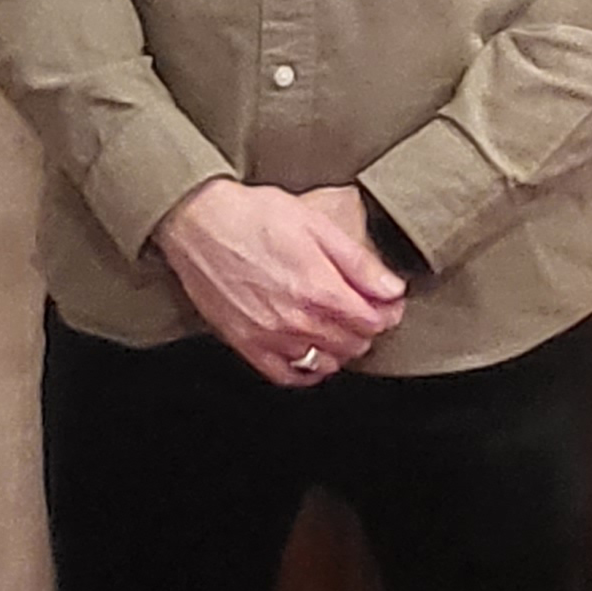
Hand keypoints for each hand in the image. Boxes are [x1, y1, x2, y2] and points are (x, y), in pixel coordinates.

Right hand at [154, 178, 408, 384]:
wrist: (199, 222)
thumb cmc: (254, 215)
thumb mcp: (316, 225)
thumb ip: (359, 263)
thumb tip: (392, 289)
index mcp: (319, 289)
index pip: (374, 321)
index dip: (387, 310)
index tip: (386, 300)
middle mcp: (297, 321)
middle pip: (354, 344)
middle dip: (366, 327)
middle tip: (362, 307)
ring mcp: (270, 337)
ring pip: (325, 363)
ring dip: (339, 348)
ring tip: (336, 324)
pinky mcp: (246, 344)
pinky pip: (286, 374)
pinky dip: (305, 368)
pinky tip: (309, 350)